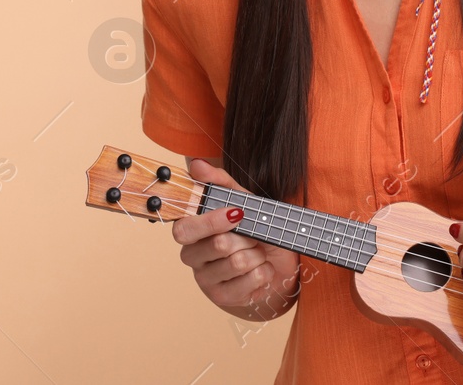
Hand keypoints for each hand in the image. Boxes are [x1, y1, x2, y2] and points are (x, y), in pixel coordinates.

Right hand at [172, 159, 303, 319]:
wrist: (278, 267)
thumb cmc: (256, 233)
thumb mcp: (246, 203)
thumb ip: (222, 185)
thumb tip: (196, 164)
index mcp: (193, 232)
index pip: (184, 229)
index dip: (211, 222)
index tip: (237, 213)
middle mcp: (193, 257)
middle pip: (218, 245)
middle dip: (247, 238)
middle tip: (254, 237)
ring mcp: (206, 280)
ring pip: (237, 262)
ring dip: (258, 254)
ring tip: (259, 253)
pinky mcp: (222, 298)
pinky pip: (249, 280)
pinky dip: (264, 271)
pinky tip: (261, 270)